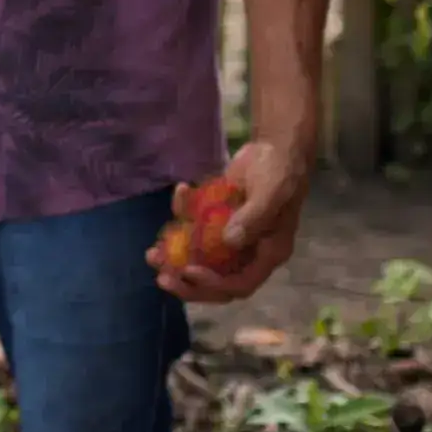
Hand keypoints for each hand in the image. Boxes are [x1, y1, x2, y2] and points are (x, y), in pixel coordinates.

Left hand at [155, 135, 310, 302]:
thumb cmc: (280, 171)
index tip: (188, 271)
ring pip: (201, 259)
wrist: (275, 147)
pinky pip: (195, 228)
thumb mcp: (272, 192)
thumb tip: (229, 241)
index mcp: (267, 253)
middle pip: (217, 280)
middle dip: (188, 283)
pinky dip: (182, 216)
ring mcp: (230, 237)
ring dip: (175, 259)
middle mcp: (248, 251)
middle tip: (162, 278)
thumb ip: (254, 217)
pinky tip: (180, 191)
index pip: (240, 284)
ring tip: (151, 255)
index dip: (214, 284)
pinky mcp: (216, 220)